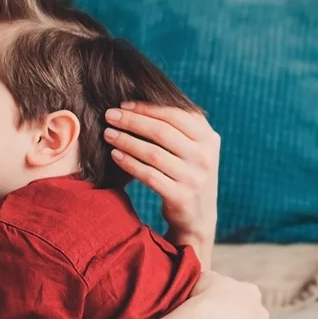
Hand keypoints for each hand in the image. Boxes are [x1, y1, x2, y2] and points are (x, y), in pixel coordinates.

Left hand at [103, 102, 220, 246]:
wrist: (199, 216)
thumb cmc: (188, 173)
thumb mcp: (194, 148)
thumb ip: (179, 126)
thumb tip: (140, 101)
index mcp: (209, 138)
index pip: (175, 114)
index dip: (147, 107)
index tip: (123, 104)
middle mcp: (205, 156)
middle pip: (162, 131)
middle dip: (132, 121)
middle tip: (109, 116)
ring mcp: (195, 178)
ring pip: (154, 153)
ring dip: (127, 141)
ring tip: (108, 134)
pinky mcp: (182, 197)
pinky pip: (150, 176)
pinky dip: (130, 164)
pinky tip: (115, 156)